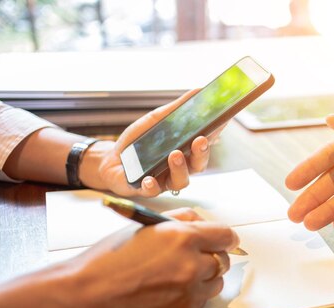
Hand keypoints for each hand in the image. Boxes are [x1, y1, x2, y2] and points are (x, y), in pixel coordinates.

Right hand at [57, 208, 238, 307]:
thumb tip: (202, 222)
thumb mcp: (146, 226)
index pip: (226, 236)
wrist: (87, 294)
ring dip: (205, 277)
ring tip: (179, 274)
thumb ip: (180, 219)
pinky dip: (194, 294)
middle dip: (213, 256)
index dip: (226, 238)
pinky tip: (171, 290)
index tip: (224, 240)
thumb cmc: (110, 258)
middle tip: (195, 257)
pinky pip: (203, 300)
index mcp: (183, 237)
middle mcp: (192, 264)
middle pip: (223, 260)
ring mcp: (189, 291)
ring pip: (216, 281)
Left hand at [96, 89, 226, 196]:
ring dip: (180, 169)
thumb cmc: (139, 143)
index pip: (204, 145)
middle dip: (202, 153)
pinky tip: (149, 178)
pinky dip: (152, 185)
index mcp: (186, 152)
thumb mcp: (156, 120)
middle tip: (200, 140)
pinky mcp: (145, 189)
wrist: (112, 160)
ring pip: (180, 181)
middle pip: (198, 165)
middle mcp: (180, 169)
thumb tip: (198, 90)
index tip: (221, 123)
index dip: (214, 136)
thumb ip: (176, 109)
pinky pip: (153, 191)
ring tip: (175, 155)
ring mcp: (164, 181)